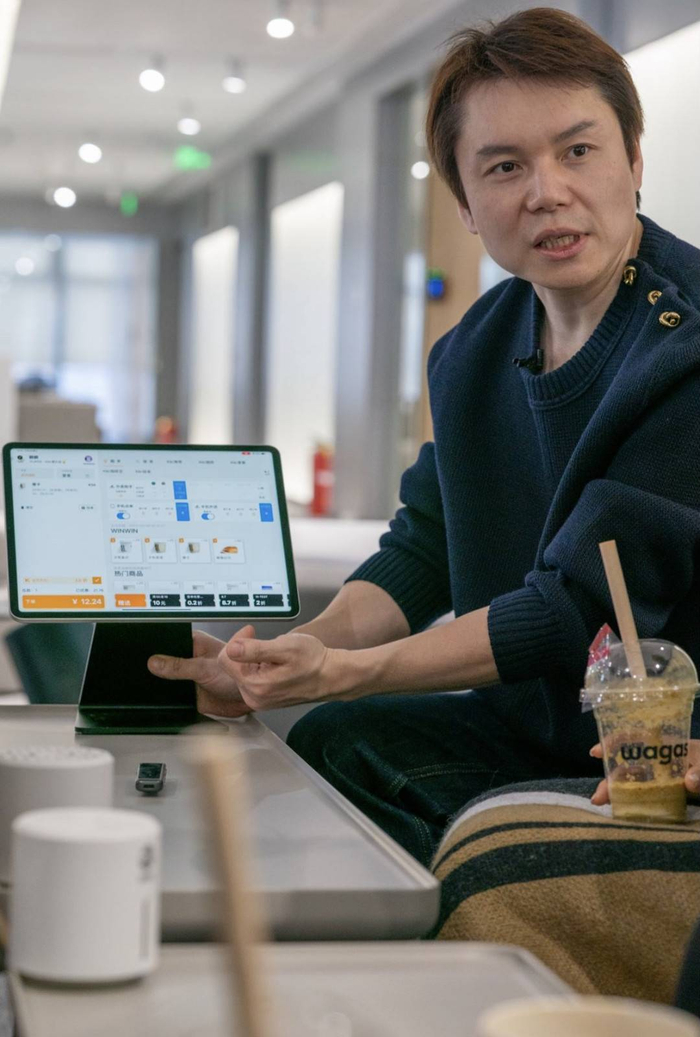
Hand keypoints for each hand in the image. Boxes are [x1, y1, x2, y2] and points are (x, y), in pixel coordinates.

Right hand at [148, 626, 256, 717]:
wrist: (253, 694)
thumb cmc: (242, 671)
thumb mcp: (206, 668)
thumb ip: (180, 665)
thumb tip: (155, 661)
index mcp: (192, 643)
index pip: (166, 641)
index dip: (153, 647)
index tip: (140, 654)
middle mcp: (188, 659)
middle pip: (162, 662)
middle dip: (153, 669)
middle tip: (143, 674)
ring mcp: (187, 677)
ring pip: (165, 681)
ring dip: (160, 686)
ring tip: (150, 687)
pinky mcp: (188, 694)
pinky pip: (172, 697)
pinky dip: (167, 701)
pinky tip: (162, 701)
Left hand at [217, 631, 342, 711]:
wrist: (331, 676)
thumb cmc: (312, 660)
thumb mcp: (285, 647)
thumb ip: (255, 649)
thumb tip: (231, 648)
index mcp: (255, 686)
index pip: (226, 658)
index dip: (237, 640)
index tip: (253, 632)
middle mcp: (253, 698)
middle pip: (231, 667)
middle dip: (245, 651)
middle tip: (267, 642)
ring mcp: (259, 702)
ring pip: (241, 673)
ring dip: (252, 660)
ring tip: (274, 655)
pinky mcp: (264, 701)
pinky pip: (251, 681)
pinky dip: (259, 669)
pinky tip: (275, 665)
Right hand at [589, 738, 699, 804]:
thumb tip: (688, 780)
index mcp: (671, 745)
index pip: (637, 738)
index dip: (614, 743)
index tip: (596, 754)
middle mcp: (665, 761)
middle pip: (632, 766)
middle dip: (612, 779)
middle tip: (598, 798)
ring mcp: (669, 779)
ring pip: (638, 783)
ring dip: (621, 793)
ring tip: (607, 807)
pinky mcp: (675, 795)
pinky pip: (651, 797)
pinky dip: (636, 803)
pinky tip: (626, 811)